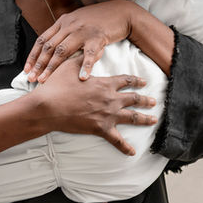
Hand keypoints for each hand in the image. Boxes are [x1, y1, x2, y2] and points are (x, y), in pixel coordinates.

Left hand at [24, 0, 134, 82]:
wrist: (121, 12)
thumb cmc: (98, 20)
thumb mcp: (76, 21)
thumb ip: (63, 32)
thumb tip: (50, 47)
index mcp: (63, 22)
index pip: (42, 40)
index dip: (33, 56)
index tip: (26, 70)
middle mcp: (69, 25)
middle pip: (49, 47)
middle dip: (38, 65)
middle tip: (31, 79)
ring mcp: (83, 31)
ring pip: (63, 51)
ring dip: (52, 68)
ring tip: (45, 81)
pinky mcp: (98, 37)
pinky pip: (89, 54)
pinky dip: (85, 66)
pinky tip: (81, 78)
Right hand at [27, 57, 156, 155]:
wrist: (48, 107)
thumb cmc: (57, 86)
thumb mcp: (70, 66)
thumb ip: (84, 58)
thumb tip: (94, 50)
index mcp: (105, 84)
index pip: (126, 80)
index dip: (136, 81)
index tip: (143, 82)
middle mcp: (111, 99)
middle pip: (134, 99)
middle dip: (145, 100)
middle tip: (153, 101)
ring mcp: (108, 115)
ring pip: (133, 117)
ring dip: (145, 118)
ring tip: (153, 119)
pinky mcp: (101, 129)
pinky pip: (117, 140)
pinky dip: (126, 147)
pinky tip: (132, 153)